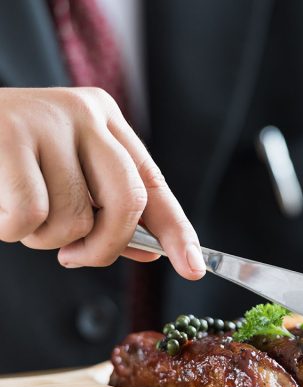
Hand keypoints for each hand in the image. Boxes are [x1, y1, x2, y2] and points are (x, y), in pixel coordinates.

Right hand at [0, 87, 205, 278]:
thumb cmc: (8, 161)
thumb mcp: (66, 178)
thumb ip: (106, 210)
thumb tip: (151, 250)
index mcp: (105, 121)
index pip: (153, 184)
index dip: (177, 230)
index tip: (194, 266)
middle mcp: (85, 114)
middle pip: (128, 201)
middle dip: (107, 245)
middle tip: (76, 257)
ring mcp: (47, 119)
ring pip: (75, 218)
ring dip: (45, 237)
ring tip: (19, 209)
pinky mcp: (6, 133)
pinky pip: (29, 216)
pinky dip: (11, 230)